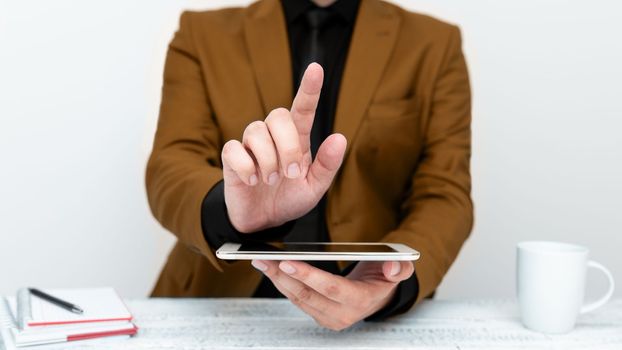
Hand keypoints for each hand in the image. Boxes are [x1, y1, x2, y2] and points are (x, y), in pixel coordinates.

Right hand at [221, 63, 346, 232]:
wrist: (263, 221)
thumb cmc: (289, 198)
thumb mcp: (314, 188)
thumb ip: (327, 166)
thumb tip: (339, 138)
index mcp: (297, 140)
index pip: (303, 109)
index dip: (309, 89)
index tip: (316, 68)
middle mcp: (274, 137)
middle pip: (277, 115)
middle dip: (286, 145)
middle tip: (290, 173)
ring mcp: (251, 146)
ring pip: (255, 131)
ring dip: (268, 160)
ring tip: (270, 181)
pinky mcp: (232, 158)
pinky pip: (233, 149)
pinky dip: (246, 167)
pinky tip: (252, 181)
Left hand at [251, 259, 414, 330]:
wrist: (378, 296)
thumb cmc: (383, 278)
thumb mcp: (398, 269)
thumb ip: (399, 268)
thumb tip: (393, 267)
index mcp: (360, 300)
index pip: (330, 288)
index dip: (308, 276)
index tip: (287, 261)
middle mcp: (342, 314)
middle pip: (307, 295)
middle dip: (283, 276)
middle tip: (264, 259)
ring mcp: (328, 317)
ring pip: (297, 298)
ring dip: (277, 280)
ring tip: (262, 261)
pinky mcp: (318, 315)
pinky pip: (297, 300)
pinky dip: (282, 284)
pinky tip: (271, 269)